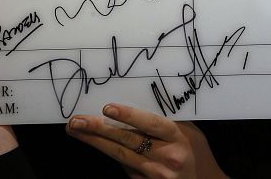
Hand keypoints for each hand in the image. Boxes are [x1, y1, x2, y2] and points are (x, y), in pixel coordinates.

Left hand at [67, 103, 225, 178]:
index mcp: (177, 138)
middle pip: (127, 141)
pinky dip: (111, 153)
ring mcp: (155, 175)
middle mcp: (166, 157)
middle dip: (98, 130)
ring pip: (119, 156)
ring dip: (95, 142)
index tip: (107, 108)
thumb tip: (139, 99)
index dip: (128, 115)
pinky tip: (97, 143)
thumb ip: (167, 119)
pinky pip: (124, 167)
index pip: (150, 124)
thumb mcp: (189, 131)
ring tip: (75, 130)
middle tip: (76, 121)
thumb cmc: (195, 152)